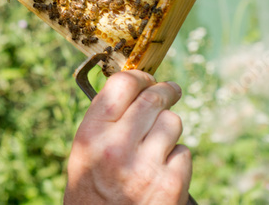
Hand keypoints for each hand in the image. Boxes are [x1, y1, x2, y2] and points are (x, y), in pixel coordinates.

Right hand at [65, 71, 191, 204]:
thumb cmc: (91, 194)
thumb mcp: (83, 155)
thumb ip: (104, 123)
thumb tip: (134, 89)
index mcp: (90, 136)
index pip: (121, 85)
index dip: (138, 76)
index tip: (146, 78)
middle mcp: (116, 148)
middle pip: (153, 99)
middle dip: (165, 92)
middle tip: (170, 91)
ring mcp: (146, 168)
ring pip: (173, 123)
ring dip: (170, 129)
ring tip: (158, 142)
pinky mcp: (171, 186)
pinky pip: (184, 154)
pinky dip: (177, 160)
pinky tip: (163, 170)